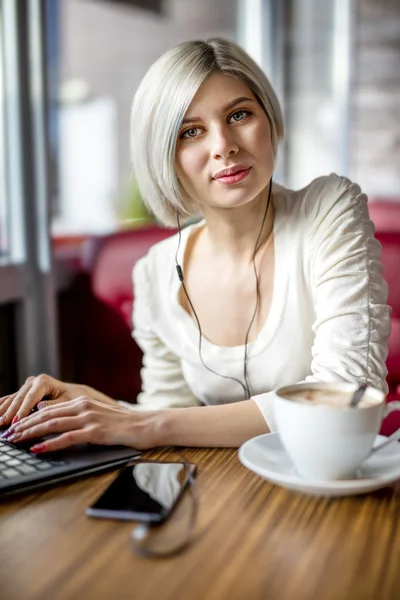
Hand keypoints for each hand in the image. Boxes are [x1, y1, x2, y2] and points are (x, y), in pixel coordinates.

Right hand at [0, 375, 89, 426]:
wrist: (73, 393)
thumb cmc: (72, 398)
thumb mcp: (67, 402)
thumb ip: (54, 405)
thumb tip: (39, 407)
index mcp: (44, 381)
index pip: (31, 398)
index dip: (23, 410)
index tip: (16, 422)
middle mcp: (33, 381)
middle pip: (19, 399)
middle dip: (10, 413)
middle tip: (2, 425)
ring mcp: (26, 386)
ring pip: (12, 399)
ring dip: (3, 411)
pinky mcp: (23, 392)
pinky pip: (10, 399)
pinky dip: (2, 406)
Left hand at [1, 397, 156, 451]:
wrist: (147, 425)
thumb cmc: (124, 424)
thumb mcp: (97, 415)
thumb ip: (76, 414)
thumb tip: (50, 415)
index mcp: (82, 402)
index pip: (49, 409)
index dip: (29, 418)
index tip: (15, 426)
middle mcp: (83, 406)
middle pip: (46, 415)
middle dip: (24, 425)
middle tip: (8, 434)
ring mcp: (89, 418)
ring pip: (53, 424)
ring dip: (31, 433)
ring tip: (16, 440)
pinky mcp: (96, 431)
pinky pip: (67, 438)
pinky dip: (50, 443)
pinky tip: (38, 448)